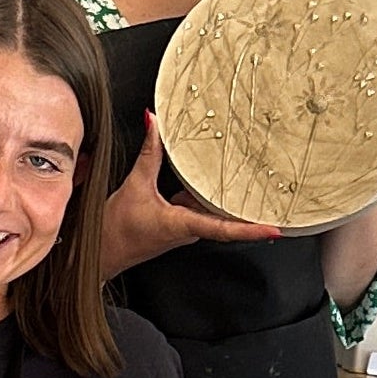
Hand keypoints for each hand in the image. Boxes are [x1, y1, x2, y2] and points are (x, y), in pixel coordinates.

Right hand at [101, 113, 281, 277]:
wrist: (101, 254)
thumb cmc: (115, 231)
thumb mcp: (134, 185)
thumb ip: (149, 153)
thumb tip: (154, 123)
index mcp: (183, 225)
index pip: (225, 229)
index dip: (251, 229)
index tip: (274, 228)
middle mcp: (190, 231)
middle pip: (227, 221)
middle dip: (251, 214)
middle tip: (276, 203)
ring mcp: (185, 230)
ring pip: (215, 214)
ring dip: (233, 206)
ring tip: (257, 191)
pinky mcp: (178, 226)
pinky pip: (201, 210)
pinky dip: (211, 199)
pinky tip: (216, 185)